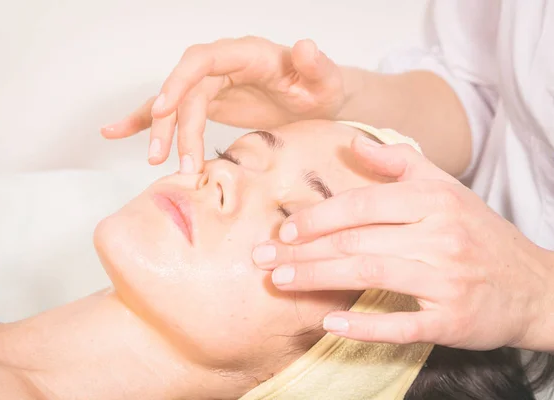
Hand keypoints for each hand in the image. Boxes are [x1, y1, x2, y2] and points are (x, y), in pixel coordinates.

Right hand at [101, 36, 346, 173]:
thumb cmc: (320, 89)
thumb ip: (315, 65)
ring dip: (159, 131)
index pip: (202, 60)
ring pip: (175, 105)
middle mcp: (222, 65)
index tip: (163, 109)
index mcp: (246, 54)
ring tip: (152, 160)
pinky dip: (143, 121)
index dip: (179, 81)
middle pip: (184, 90)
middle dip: (173, 124)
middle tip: (169, 160)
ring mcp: (212, 84)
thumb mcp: (324, 80)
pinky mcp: (207, 102)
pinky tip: (117, 132)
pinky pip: (173, 111)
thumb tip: (304, 46)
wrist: (316, 102)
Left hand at [251, 136, 553, 350]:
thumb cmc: (478, 233)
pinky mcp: (452, 319)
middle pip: (357, 240)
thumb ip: (399, 161)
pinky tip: (329, 324)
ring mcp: (447, 279)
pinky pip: (401, 324)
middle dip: (303, 250)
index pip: (362, 203)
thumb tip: (353, 141)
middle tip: (263, 259)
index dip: (317, 217)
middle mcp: (440, 235)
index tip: (283, 230)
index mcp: (434, 200)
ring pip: (370, 275)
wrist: (532, 284)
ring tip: (281, 282)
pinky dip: (363, 326)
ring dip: (319, 279)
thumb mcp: (446, 187)